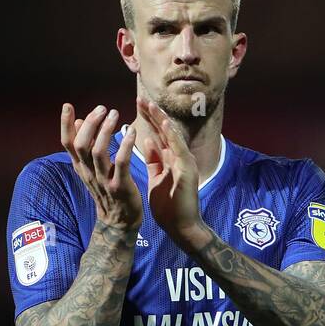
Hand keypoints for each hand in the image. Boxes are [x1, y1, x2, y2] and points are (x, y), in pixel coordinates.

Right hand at [60, 103, 141, 231]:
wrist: (119, 222)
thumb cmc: (108, 190)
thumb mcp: (91, 169)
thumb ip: (84, 147)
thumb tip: (79, 121)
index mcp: (81, 167)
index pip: (67, 144)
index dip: (65, 124)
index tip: (68, 105)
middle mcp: (89, 173)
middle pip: (81, 144)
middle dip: (90, 124)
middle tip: (102, 108)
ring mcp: (104, 180)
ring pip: (98, 152)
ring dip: (106, 130)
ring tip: (114, 114)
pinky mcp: (120, 186)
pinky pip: (121, 163)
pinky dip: (125, 145)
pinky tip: (131, 131)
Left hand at [136, 97, 205, 249]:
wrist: (181, 227)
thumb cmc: (169, 206)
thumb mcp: (156, 179)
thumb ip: (154, 161)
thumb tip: (147, 141)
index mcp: (170, 159)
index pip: (158, 134)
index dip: (148, 119)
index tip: (137, 105)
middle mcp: (179, 157)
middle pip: (165, 131)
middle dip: (152, 114)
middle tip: (140, 98)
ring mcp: (185, 163)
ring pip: (173, 136)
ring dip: (161, 120)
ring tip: (150, 105)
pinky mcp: (187, 171)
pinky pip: (178, 150)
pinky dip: (171, 136)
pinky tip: (163, 125)